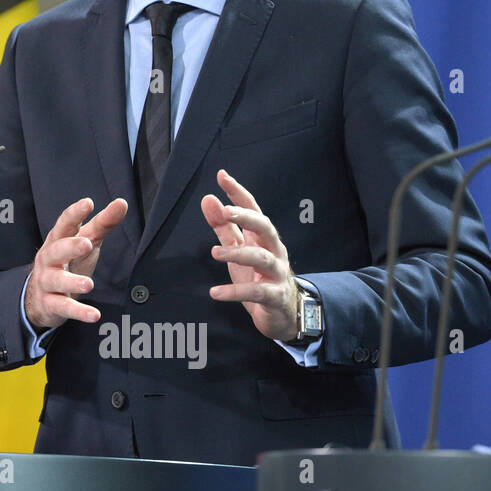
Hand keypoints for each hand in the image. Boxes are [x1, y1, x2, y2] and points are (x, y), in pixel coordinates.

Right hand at [25, 197, 128, 330]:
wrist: (41, 297)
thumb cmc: (68, 262)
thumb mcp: (85, 242)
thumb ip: (102, 224)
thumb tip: (122, 203)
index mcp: (57, 240)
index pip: (64, 224)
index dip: (75, 213)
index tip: (88, 203)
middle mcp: (48, 259)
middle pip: (56, 250)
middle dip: (70, 247)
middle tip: (87, 244)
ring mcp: (47, 282)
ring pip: (57, 280)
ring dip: (71, 281)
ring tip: (88, 284)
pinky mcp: (51, 303)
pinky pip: (64, 307)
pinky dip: (78, 312)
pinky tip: (93, 315)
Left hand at [201, 169, 298, 341]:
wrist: (283, 314)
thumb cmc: (258, 276)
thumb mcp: (238, 249)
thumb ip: (223, 226)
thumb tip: (208, 199)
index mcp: (262, 237)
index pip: (252, 209)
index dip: (238, 192)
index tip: (222, 176)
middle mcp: (273, 250)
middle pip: (265, 227)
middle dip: (247, 217)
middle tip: (226, 211)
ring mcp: (276, 273)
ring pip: (261, 257)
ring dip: (238, 253)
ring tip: (215, 252)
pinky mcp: (275, 296)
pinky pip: (256, 292)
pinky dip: (235, 292)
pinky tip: (215, 293)